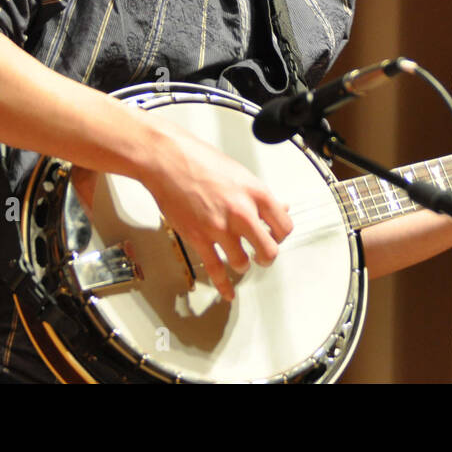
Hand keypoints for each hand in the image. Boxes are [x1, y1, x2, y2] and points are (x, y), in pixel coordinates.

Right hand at [139, 115, 293, 300]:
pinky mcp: (198, 238)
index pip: (284, 226)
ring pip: (243, 263)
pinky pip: (215, 270)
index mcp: (255, 193)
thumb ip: (259, 195)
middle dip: (266, 256)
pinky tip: (228, 292)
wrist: (167, 159)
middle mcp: (241, 212)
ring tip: (239, 260)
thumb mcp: (239, 173)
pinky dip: (223, 285)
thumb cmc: (199, 160)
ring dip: (242, 264)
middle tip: (262, 256)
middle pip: (269, 251)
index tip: (275, 237)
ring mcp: (220, 227)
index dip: (280, 235)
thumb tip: (279, 207)